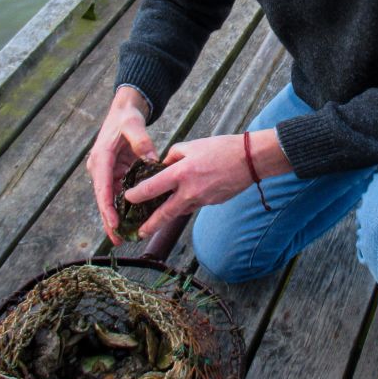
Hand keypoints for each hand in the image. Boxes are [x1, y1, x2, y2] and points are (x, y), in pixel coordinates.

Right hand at [86, 86, 156, 244]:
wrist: (123, 111)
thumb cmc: (127, 117)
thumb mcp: (134, 125)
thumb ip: (142, 141)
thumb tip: (152, 160)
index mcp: (101, 158)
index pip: (102, 187)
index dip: (107, 207)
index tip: (114, 223)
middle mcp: (100, 168)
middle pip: (104, 199)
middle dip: (109, 220)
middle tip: (117, 241)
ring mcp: (107, 172)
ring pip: (111, 200)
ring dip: (116, 218)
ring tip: (123, 238)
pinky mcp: (116, 173)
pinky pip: (120, 193)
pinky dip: (125, 207)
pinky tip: (132, 221)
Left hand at [123, 129, 289, 239]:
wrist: (249, 160)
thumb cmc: (220, 148)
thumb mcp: (192, 145)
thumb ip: (173, 156)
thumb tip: (163, 166)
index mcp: (181, 173)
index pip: (152, 188)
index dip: (137, 195)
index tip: (127, 199)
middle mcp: (189, 191)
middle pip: (164, 214)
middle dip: (150, 225)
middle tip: (138, 233)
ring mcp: (202, 200)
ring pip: (179, 212)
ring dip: (166, 218)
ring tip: (154, 223)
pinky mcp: (211, 203)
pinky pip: (193, 206)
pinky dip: (185, 205)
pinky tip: (182, 202)